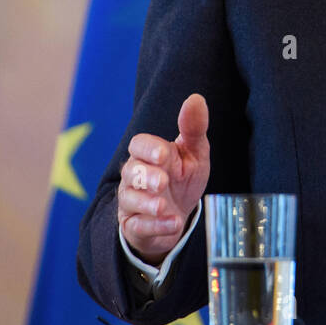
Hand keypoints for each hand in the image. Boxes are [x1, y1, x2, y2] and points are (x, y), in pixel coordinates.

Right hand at [117, 94, 210, 263]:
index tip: (163, 153)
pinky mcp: (134, 226)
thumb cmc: (184, 179)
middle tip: (162, 182)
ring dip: (146, 203)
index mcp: (150, 155)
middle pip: (130, 172)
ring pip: (129, 199)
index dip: (148, 148)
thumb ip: (194, 128)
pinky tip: (173, 223)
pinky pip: (138, 226)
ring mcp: (132, 202)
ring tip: (163, 206)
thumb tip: (196, 98)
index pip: (138, 145)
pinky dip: (155, 226)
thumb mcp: (195, 154)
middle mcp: (135, 177)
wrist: (178, 216)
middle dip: (145, 177)